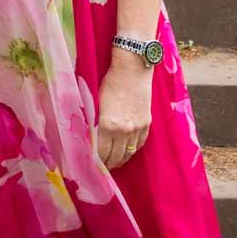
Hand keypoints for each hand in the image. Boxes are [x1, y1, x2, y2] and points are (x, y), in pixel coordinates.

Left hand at [95, 52, 153, 167]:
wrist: (132, 69)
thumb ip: (94, 123)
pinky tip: (127, 152)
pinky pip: (140, 144)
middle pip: (116, 156)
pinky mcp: (147, 124)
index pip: (101, 152)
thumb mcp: (96, 103)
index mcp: (107, 125)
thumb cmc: (110, 82)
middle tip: (102, 167)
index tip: (92, 165)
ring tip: (113, 162)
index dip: (96, 161)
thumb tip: (89, 139)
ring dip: (120, 160)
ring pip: (129, 153)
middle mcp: (124, 130)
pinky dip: (133, 150)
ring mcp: (137, 128)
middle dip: (108, 164)